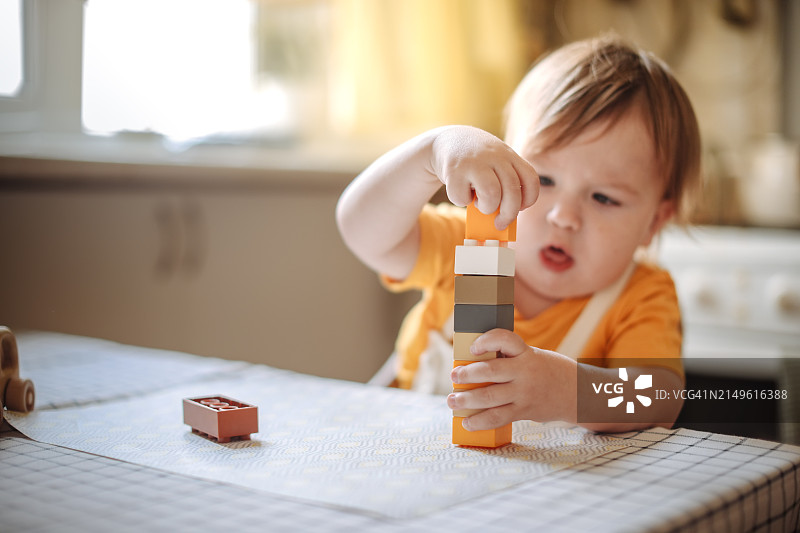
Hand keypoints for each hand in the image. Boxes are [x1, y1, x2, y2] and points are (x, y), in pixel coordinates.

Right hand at [430, 126, 538, 229]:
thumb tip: (503, 218)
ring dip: (486, 207)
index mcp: (510, 155)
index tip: (521, 207)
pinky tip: (461, 191)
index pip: (530, 179)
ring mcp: (475, 162)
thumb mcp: (495, 164)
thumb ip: (504, 184)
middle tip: (500, 223)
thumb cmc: (477, 162)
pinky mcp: (455, 170)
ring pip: (492, 194)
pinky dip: (462, 201)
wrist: (448, 140)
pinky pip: (463, 197)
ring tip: (479, 204)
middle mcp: (495, 156)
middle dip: (508, 214)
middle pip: (512, 191)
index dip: (529, 198)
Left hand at [447, 329, 576, 429]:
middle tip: (454, 376)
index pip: (505, 339)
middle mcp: (525, 371)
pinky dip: (479, 420)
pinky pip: (498, 417)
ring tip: (452, 401)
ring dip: (466, 399)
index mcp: (527, 353)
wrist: (579, 394)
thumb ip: (510, 358)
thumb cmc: (549, 371)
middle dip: (467, 374)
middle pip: (490, 371)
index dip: (486, 340)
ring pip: (489, 397)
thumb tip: (475, 368)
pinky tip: (468, 422)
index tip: (472, 347)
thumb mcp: (534, 356)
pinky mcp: (524, 411)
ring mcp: (524, 393)